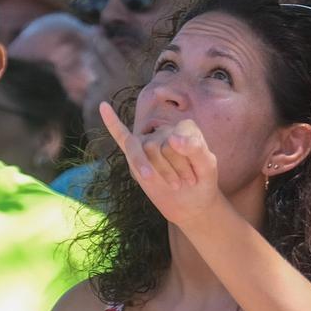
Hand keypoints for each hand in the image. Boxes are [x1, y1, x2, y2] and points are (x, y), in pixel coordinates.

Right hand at [97, 101, 227, 226]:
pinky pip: (121, 135)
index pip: (172, 139)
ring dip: (154, 171)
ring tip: (172, 184)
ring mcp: (148, 142)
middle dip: (169, 169)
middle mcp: (164, 131)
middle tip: (183, 184)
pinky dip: (112, 122)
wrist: (191, 203)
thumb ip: (195, 148)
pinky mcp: (137, 155)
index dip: (181, 162)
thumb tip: (171, 138)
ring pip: (139, 150)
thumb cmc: (202, 182)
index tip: (194, 177)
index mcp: (184, 127)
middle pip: (155, 146)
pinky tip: (103, 106)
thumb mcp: (207, 166)